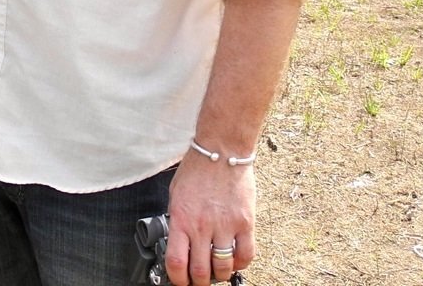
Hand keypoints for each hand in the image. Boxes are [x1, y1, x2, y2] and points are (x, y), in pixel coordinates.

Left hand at [163, 153, 254, 285]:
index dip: (177, 279)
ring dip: (220, 274)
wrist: (221, 150)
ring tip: (218, 269)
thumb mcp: (176, 195)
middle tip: (199, 280)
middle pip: (201, 272)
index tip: (180, 280)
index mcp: (181, 219)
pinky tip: (235, 259)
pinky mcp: (245, 223)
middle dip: (199, 283)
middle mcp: (202, 226)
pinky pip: (246, 255)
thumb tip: (179, 244)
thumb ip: (178, 221)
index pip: (176, 262)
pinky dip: (240, 264)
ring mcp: (225, 226)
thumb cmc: (197, 169)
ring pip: (223, 268)